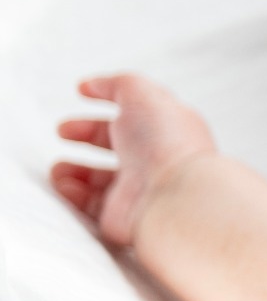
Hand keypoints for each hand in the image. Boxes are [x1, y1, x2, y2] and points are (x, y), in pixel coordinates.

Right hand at [50, 75, 217, 246]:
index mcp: (164, 128)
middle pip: (115, 143)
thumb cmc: (163, 142)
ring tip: (59, 167)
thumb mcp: (142, 94)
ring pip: (99, 177)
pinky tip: (65, 184)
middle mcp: (154, 159)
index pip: (134, 112)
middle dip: (86, 134)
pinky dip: (73, 193)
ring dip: (72, 169)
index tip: (81, 92)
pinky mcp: (122, 216)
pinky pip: (91, 205)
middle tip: (63, 131)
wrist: (172, 197)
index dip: (107, 98)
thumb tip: (92, 85)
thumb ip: (117, 84)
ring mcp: (139, 189)